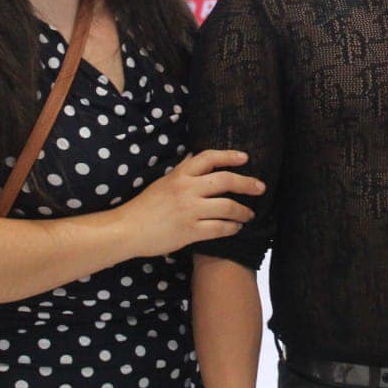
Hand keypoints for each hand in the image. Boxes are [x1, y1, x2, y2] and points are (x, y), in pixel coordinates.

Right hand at [116, 149, 262, 257]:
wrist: (128, 229)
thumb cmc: (145, 206)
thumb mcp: (163, 182)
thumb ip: (182, 170)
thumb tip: (195, 156)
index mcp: (180, 175)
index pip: (209, 158)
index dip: (229, 156)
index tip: (245, 158)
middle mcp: (187, 189)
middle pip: (225, 180)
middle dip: (247, 184)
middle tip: (260, 187)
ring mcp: (189, 210)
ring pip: (227, 206)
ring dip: (243, 210)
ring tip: (249, 214)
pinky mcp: (190, 231)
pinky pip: (219, 228)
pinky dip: (231, 227)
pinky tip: (235, 227)